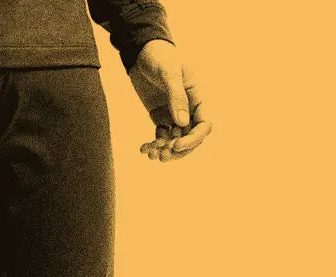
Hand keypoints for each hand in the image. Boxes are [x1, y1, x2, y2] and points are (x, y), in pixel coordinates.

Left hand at [128, 40, 211, 161]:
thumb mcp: (168, 73)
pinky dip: (154, 145)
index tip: (176, 146)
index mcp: (197, 96)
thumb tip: (182, 123)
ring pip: (174, 140)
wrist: (141, 52)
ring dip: (164, 150)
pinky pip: (160, 136)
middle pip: (190, 137)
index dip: (193, 139)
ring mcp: (173, 113)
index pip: (203, 124)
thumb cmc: (159, 56)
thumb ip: (176, 97)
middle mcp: (188, 108)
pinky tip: (143, 148)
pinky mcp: (159, 116)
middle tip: (162, 156)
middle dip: (177, 150)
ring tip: (150, 154)